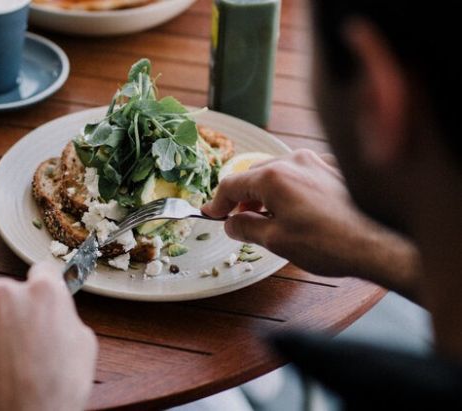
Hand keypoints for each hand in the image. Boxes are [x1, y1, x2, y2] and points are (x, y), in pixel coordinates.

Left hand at [0, 261, 97, 410]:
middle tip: (29, 341)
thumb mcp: (84, 343)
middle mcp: (4, 294)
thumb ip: (65, 315)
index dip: (45, 288)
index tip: (43, 299)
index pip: (43, 271)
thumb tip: (56, 311)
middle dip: (17, 311)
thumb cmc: (58, 389)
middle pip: (10, 293)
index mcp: (42, 290)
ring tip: (10, 362)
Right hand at [202, 149, 420, 297]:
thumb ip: (246, 228)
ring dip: (268, 193)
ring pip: (280, 173)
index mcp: (273, 177)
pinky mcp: (337, 169)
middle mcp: (294, 161)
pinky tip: (299, 211)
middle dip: (244, 198)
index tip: (211, 215)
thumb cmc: (328, 244)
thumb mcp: (276, 241)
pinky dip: (293, 189)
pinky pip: (304, 174)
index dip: (217, 202)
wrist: (379, 243)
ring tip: (270, 219)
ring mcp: (318, 161)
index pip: (231, 184)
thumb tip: (230, 223)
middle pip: (255, 176)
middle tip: (240, 221)